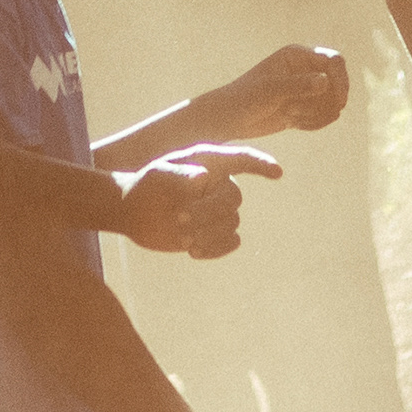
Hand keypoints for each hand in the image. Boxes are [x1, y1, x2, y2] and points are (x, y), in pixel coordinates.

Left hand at [114, 143, 280, 258]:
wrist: (134, 211)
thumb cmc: (145, 185)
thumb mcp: (157, 175)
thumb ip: (178, 175)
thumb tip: (202, 179)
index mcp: (209, 163)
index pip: (241, 160)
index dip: (260, 165)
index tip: (277, 173)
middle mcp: (218, 185)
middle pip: (233, 199)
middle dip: (209, 211)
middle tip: (179, 218)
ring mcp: (218, 209)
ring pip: (232, 223)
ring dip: (209, 233)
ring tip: (182, 237)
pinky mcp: (214, 231)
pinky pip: (231, 242)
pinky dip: (216, 249)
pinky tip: (193, 252)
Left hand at [215, 43, 348, 136]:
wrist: (232, 119)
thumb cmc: (246, 98)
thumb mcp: (271, 90)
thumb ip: (298, 85)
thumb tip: (325, 81)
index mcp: (298, 55)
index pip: (334, 61)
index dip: (341, 80)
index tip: (340, 101)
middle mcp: (306, 69)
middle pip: (338, 84)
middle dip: (324, 102)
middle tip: (296, 111)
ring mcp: (307, 89)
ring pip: (333, 103)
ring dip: (315, 114)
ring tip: (288, 115)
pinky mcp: (306, 107)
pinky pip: (325, 116)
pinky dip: (313, 123)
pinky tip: (291, 123)